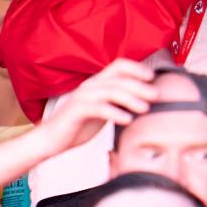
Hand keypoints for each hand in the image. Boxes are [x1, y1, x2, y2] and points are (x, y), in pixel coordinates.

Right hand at [37, 59, 157, 156]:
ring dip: (131, 98)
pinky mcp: (76, 111)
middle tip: (156, 95)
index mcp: (97, 83)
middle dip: (140, 85)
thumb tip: (144, 102)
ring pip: (111, 91)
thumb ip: (118, 103)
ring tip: (145, 108)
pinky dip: (115, 113)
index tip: (152, 77)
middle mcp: (90, 86)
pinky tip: (127, 120)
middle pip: (119, 78)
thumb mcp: (102, 111)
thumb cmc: (78, 126)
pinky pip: (99, 108)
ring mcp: (82, 97)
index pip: (119, 66)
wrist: (50, 140)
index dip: (137, 68)